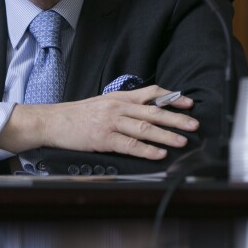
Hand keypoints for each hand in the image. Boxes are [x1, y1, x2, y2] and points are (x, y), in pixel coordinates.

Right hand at [0, 85, 197, 159]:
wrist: (53, 121)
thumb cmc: (77, 114)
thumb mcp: (102, 102)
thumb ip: (123, 105)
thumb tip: (146, 109)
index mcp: (118, 97)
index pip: (150, 93)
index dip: (170, 97)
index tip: (187, 102)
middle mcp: (117, 107)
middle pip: (152, 111)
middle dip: (176, 117)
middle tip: (194, 123)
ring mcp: (110, 122)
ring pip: (144, 128)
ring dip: (166, 135)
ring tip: (182, 140)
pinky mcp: (103, 139)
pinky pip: (129, 145)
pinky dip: (146, 150)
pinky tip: (159, 153)